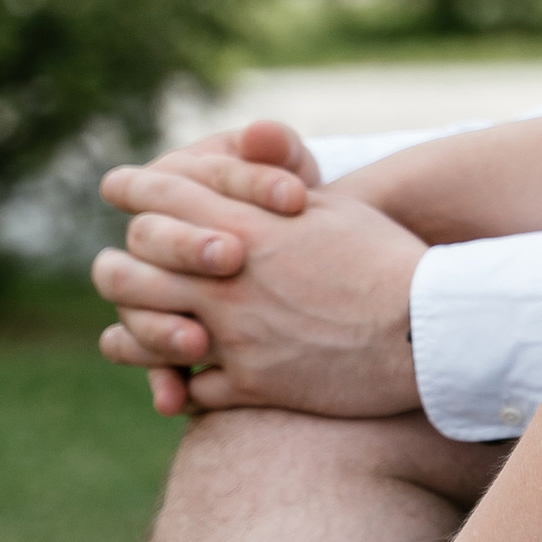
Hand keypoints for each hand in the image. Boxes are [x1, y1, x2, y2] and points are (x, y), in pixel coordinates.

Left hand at [94, 169, 424, 421]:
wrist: (426, 327)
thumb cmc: (387, 258)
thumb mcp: (332, 207)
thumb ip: (275, 185)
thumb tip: (250, 151)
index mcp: (246, 226)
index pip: (162, 197)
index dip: (133, 187)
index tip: (116, 186)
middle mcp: (227, 282)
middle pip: (131, 267)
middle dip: (116, 264)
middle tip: (115, 264)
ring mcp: (234, 336)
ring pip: (143, 335)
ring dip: (131, 333)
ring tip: (126, 335)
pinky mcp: (252, 386)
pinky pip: (191, 389)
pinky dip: (179, 386)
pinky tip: (178, 385)